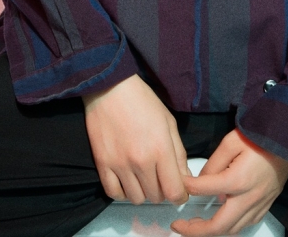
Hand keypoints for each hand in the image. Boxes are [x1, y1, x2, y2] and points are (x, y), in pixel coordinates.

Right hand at [83, 74, 188, 204]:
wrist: (110, 87)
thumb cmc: (141, 100)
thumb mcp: (168, 122)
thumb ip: (178, 153)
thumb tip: (184, 177)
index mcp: (161, 149)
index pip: (174, 191)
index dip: (180, 196)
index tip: (179, 193)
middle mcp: (141, 161)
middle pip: (156, 197)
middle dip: (163, 192)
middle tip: (161, 178)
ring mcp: (120, 165)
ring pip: (136, 198)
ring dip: (143, 192)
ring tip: (144, 178)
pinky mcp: (103, 164)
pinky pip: (114, 193)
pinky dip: (123, 192)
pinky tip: (127, 181)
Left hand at [171, 129, 287, 236]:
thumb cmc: (260, 136)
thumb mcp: (232, 141)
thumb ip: (214, 162)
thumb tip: (200, 180)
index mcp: (238, 180)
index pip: (204, 190)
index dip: (188, 188)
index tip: (179, 185)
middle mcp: (248, 198)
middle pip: (218, 226)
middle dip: (194, 230)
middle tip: (178, 226)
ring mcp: (259, 204)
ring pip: (232, 230)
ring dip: (212, 232)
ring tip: (196, 226)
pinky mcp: (266, 205)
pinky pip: (246, 224)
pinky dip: (230, 227)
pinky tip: (222, 220)